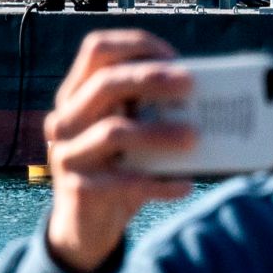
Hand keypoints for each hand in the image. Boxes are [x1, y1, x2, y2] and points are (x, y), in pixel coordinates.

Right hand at [40, 30, 196, 272]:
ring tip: (195, 138)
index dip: (135, 45)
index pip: (97, 50)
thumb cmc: (118, 168)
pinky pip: (124, 182)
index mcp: (76, 94)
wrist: (84, 227)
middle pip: (104, 84)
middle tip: (191, 84)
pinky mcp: (79, 190)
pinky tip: (185, 185)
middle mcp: (65, 119)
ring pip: (114, 132)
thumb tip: (206, 97)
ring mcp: (68, 155)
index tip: (173, 55)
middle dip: (150, 78)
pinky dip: (159, 182)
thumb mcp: (128, 133)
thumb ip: (150, 111)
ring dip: (159, 132)